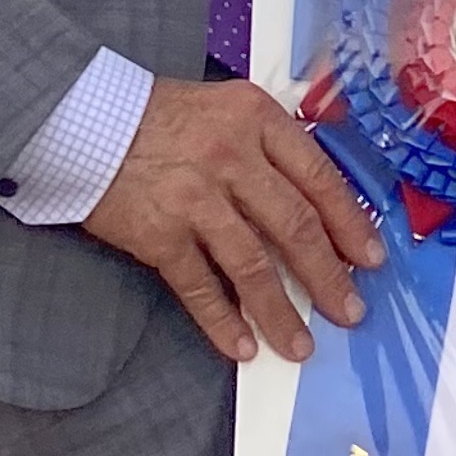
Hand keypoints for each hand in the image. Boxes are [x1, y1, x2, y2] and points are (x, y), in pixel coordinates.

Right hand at [83, 74, 384, 365]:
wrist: (84, 118)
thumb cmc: (159, 115)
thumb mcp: (225, 110)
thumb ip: (268, 147)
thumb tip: (315, 206)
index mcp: (256, 118)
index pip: (318, 177)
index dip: (350, 223)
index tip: (370, 258)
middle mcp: (230, 156)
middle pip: (295, 225)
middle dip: (328, 275)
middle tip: (349, 311)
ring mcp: (194, 197)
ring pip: (253, 264)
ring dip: (281, 312)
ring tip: (300, 345)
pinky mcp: (158, 233)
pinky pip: (200, 287)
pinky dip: (223, 320)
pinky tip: (241, 345)